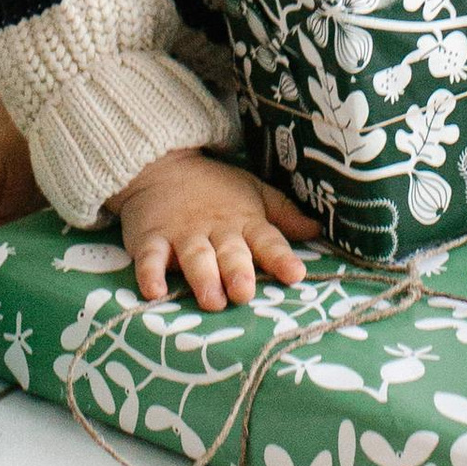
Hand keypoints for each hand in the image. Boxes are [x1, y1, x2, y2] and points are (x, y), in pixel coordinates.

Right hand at [118, 152, 319, 309]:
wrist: (163, 165)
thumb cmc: (216, 188)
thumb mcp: (254, 193)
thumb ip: (284, 215)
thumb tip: (316, 230)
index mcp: (245, 221)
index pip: (267, 240)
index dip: (281, 258)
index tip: (295, 274)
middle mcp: (216, 230)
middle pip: (230, 252)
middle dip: (238, 272)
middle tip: (245, 293)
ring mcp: (182, 234)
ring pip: (194, 257)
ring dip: (203, 277)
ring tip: (211, 300)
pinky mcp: (151, 238)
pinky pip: (150, 257)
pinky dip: (149, 273)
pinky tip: (153, 292)